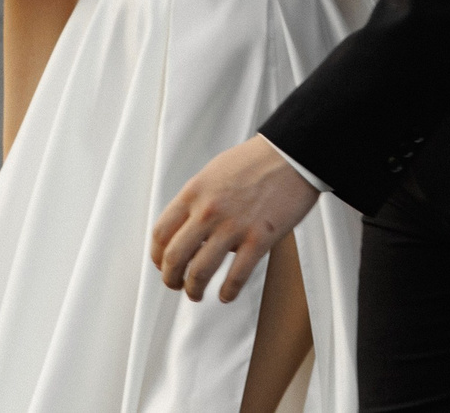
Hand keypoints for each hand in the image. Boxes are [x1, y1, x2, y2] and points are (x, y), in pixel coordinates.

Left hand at [148, 135, 319, 303]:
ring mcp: (234, 226)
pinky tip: (226, 295)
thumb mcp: (213, 172)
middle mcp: (209, 211)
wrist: (292, 154)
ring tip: (196, 294)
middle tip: (175, 284)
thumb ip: (197, 199)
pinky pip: (236, 276)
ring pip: (200, 272)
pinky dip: (227, 292)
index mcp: (194, 193)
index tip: (161, 264)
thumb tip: (187, 227)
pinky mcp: (259, 239)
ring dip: (194, 289)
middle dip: (171, 279)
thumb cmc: (255, 161)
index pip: (161, 233)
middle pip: (175, 258)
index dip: (156, 256)